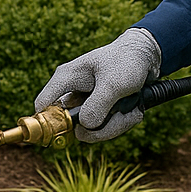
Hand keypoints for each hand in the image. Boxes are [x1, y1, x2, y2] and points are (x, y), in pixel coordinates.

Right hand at [34, 27, 160, 141]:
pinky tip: (133, 108)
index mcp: (67, 78)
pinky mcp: (100, 110)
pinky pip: (106, 127)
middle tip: (119, 114)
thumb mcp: (114, 83)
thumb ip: (97, 105)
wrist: (148, 56)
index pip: (43, 105)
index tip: (67, 135)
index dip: (49, 125)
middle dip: (99, 128)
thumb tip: (84, 128)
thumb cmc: (128, 61)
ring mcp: (87, 102)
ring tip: (131, 108)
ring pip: (92, 130)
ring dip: (115, 124)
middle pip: (72, 126)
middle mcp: (73, 92)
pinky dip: (122, 121)